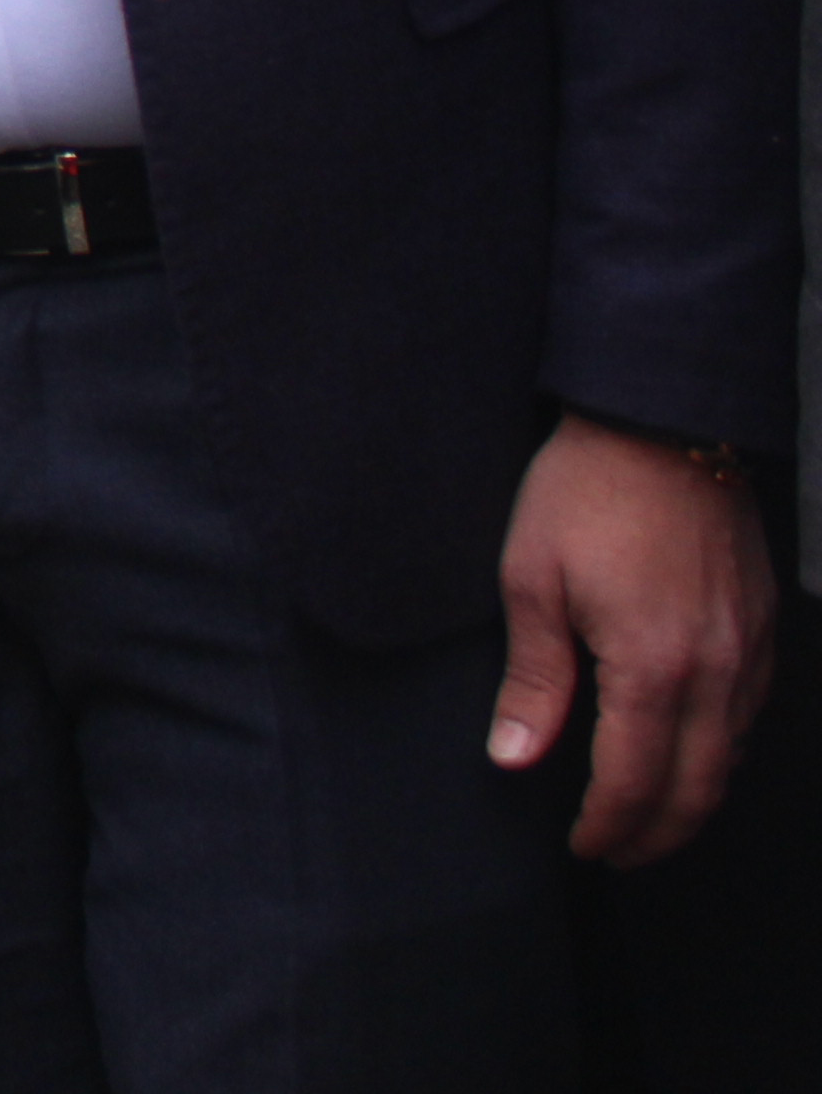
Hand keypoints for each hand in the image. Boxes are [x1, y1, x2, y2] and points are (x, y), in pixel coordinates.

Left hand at [490, 412, 777, 862]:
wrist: (661, 423)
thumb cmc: (585, 494)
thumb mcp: (531, 581)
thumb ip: (533, 680)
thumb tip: (514, 755)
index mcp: (653, 667)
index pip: (635, 781)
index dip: (609, 825)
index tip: (584, 847)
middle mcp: (717, 672)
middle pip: (697, 789)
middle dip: (657, 834)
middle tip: (618, 854)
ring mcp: (750, 651)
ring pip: (731, 757)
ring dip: (692, 799)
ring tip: (648, 816)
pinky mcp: (763, 625)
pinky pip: (750, 714)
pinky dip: (719, 750)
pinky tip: (688, 750)